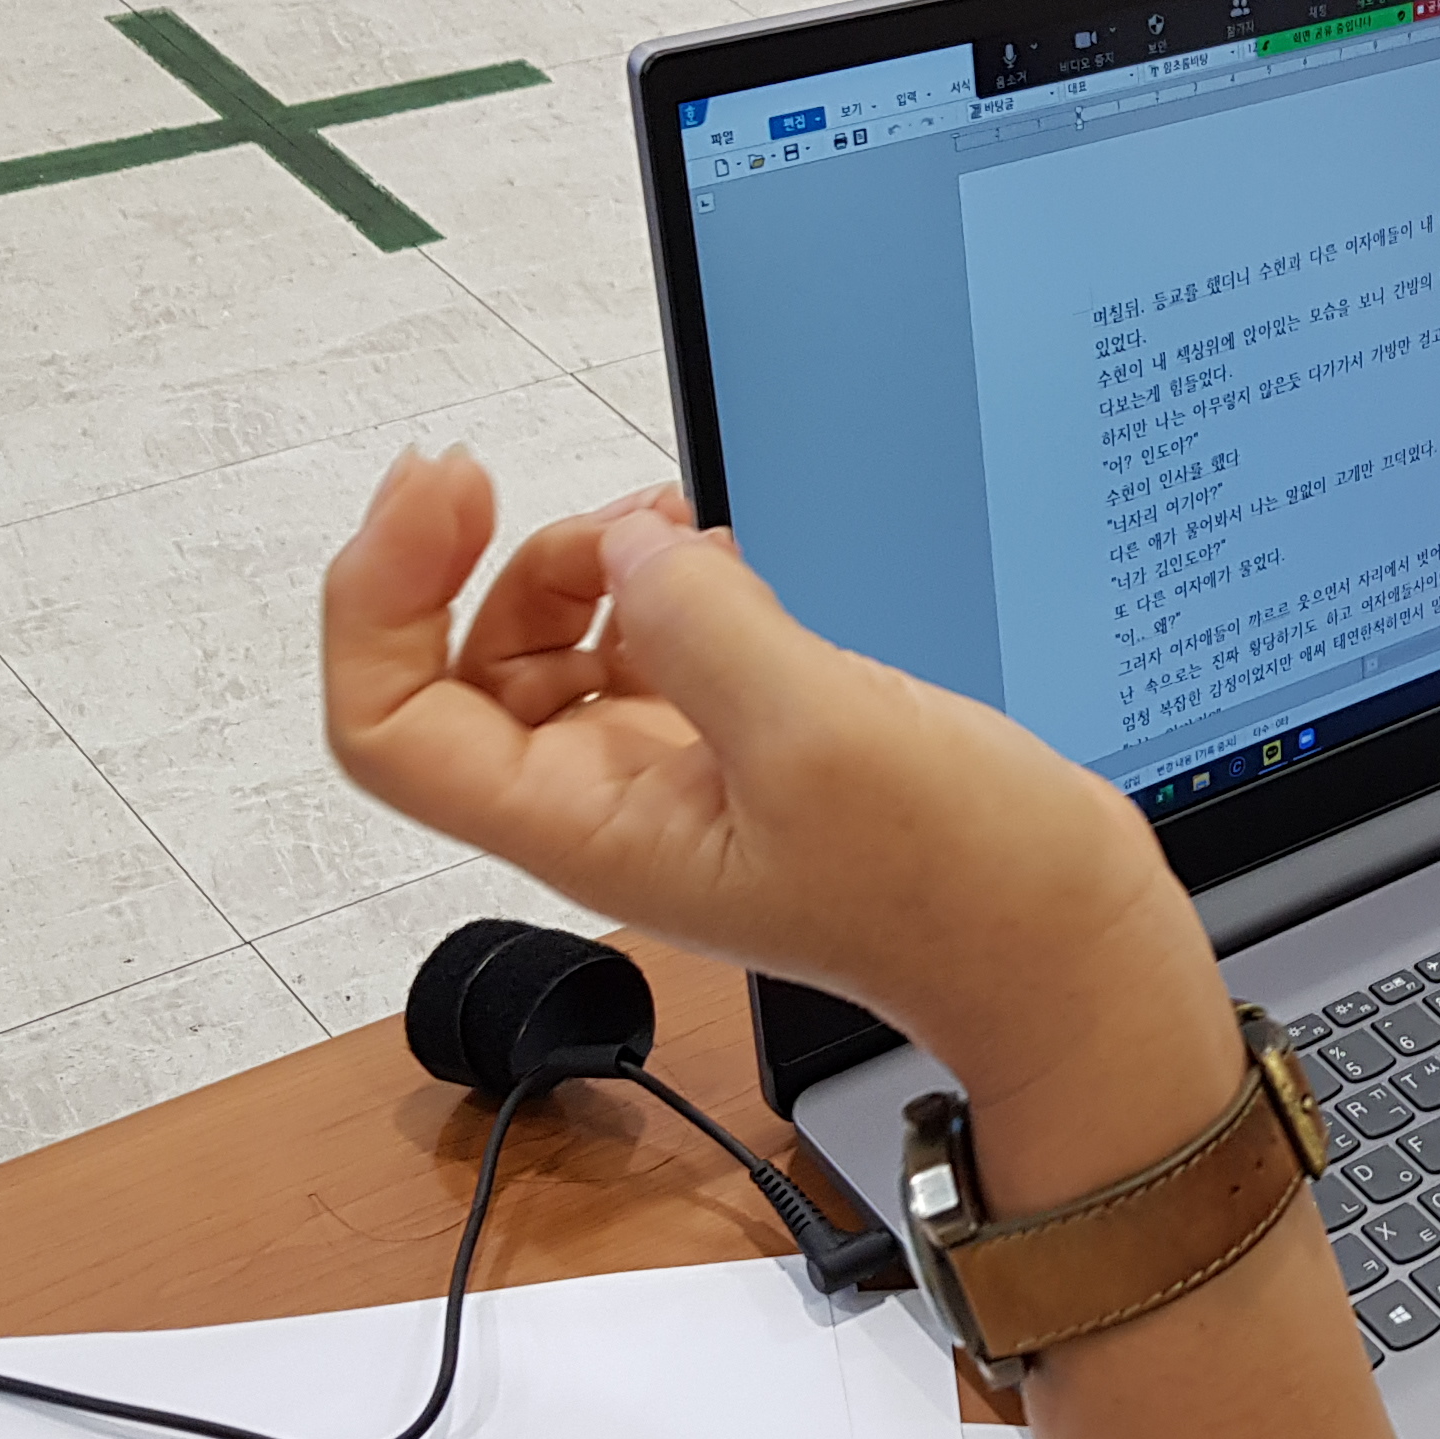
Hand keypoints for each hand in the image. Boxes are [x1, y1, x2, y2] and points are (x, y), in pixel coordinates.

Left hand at [320, 447, 1226, 1144]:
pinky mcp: (737, 740)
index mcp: (589, 830)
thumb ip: (706, 627)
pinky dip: (650, 581)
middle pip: (452, 673)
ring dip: (577, 564)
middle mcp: (605, 807)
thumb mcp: (825, 739)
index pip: (390, 727)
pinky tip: (720, 558)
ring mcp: (669, 774)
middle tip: (597, 509)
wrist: (1062, 946)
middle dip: (490, 566)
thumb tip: (625, 548)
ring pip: (542, 649)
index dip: (377, 599)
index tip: (446, 492)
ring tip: (674, 532)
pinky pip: (640, 643)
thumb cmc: (962, 888)